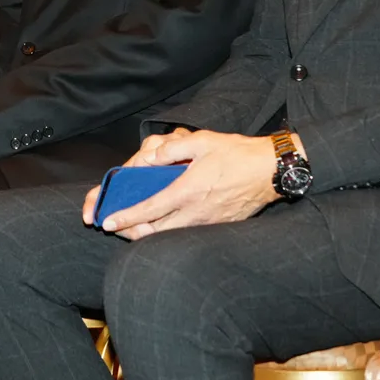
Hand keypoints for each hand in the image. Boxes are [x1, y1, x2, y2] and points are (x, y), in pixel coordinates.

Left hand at [82, 129, 282, 239]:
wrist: (271, 170)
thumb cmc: (237, 153)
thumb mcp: (202, 142)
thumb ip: (171, 150)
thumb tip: (149, 158)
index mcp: (187, 191)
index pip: (149, 209)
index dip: (125, 218)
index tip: (107, 223)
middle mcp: (195, 212)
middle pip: (155, 232)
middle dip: (132, 232)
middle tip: (118, 227)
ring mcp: (208, 223)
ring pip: (171, 237)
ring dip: (151, 235)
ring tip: (136, 227)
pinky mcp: (220, 226)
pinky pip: (189, 235)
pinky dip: (172, 233)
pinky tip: (165, 225)